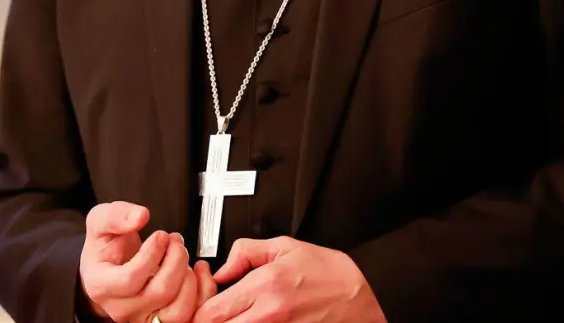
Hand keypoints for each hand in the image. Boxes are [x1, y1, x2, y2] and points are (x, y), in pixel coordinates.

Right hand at [78, 202, 216, 322]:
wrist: (107, 271)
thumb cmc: (105, 249)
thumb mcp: (99, 222)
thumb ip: (115, 215)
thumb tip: (140, 217)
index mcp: (102, 286)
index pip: (130, 280)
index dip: (152, 254)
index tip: (160, 235)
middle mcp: (122, 308)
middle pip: (160, 292)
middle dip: (176, 259)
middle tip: (175, 240)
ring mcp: (143, 318)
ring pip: (178, 311)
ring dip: (189, 278)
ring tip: (181, 257)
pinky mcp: (163, 321)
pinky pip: (192, 315)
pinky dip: (203, 292)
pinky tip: (196, 271)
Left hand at [191, 237, 385, 322]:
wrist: (364, 299)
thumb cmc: (331, 275)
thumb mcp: (287, 247)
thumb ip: (246, 252)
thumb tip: (222, 268)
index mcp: (265, 287)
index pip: (210, 312)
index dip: (199, 310)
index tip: (203, 303)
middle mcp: (269, 316)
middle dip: (209, 322)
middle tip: (214, 313)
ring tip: (233, 317)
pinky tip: (252, 321)